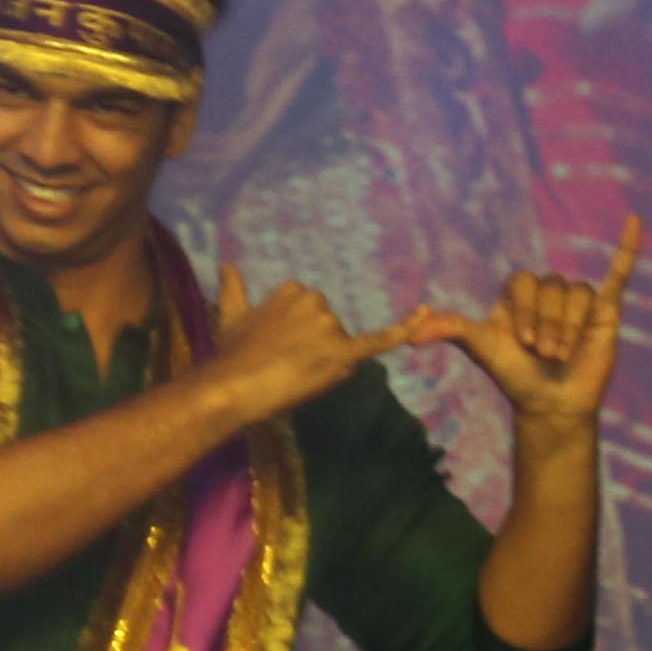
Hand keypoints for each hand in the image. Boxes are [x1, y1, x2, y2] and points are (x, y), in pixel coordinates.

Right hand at [183, 275, 405, 430]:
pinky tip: (426, 312)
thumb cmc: (231, 354)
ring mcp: (331, 328)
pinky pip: (380, 341)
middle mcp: (317, 303)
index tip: (277, 349)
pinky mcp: (342, 356)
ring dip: (325, 362)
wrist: (233, 387)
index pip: (312, 313)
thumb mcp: (231, 315)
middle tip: (284, 366)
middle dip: (314, 347)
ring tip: (292, 375)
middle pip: (330, 329)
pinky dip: (404, 327)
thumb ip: (233, 288)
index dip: (298, 336)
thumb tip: (226, 263)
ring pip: (342, 347)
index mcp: (295, 291)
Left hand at [399, 214, 638, 431]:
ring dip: (570, 326)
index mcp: (519, 294)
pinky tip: (634, 221)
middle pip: (553, 287)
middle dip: (549, 325)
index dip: (525, 310)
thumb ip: (451, 331)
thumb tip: (412, 335)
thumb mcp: (482, 350)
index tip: (523, 342)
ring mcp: (578, 300)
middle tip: (546, 354)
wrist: (552, 404)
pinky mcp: (606, 309)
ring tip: (565, 354)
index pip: (523, 281)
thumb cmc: (515, 377)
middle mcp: (549, 292)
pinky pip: (619, 272)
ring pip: (578, 294)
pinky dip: (628, 247)